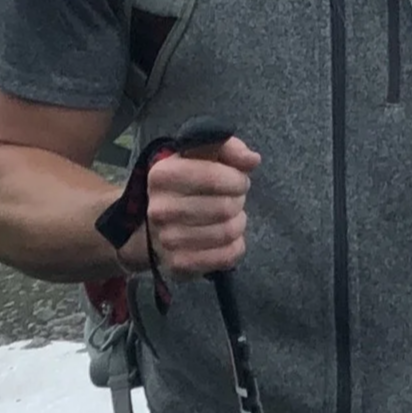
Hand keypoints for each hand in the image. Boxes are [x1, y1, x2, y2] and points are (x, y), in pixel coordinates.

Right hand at [145, 135, 261, 276]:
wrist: (159, 224)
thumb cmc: (189, 184)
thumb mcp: (204, 156)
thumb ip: (229, 148)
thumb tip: (252, 159)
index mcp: (162, 175)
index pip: (214, 177)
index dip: (237, 179)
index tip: (238, 180)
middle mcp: (159, 208)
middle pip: (225, 207)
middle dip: (237, 201)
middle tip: (232, 200)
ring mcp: (168, 239)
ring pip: (228, 232)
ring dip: (238, 223)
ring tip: (229, 217)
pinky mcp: (179, 264)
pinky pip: (227, 256)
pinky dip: (236, 246)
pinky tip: (226, 238)